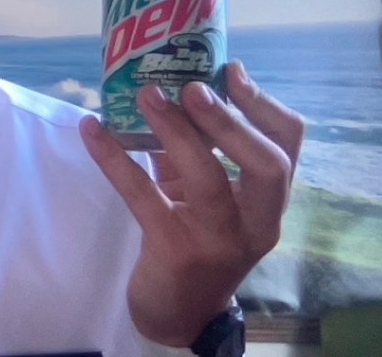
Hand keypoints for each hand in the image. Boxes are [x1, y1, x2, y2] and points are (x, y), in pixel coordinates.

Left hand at [79, 60, 303, 345]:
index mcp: (269, 202)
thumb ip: (199, 151)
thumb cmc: (194, 239)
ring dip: (176, 131)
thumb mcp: (206, 195)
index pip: (289, 146)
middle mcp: (257, 222)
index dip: (264, 104)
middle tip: (192, 86)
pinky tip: (92, 130)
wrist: (176, 311)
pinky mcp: (175, 250)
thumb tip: (169, 87)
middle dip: (231, 120)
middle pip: (267, 165)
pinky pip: (143, 196)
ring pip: (209, 180)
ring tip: (146, 94)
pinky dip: (115, 158)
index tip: (233, 70)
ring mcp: (219, 240)